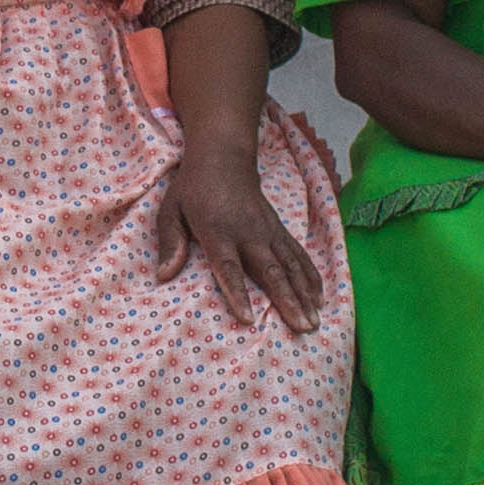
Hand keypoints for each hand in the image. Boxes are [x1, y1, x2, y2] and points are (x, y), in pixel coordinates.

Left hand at [156, 150, 322, 331]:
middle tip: (302, 327)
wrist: (223, 157)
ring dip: (305, 294)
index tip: (249, 318)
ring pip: (291, 265)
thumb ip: (170, 242)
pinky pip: (299, 254)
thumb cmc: (192, 189)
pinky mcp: (279, 228)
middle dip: (288, 300)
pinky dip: (311, 276)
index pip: (229, 266)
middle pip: (271, 270)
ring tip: (315, 321)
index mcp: (218, 230)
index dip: (238, 293)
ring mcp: (268, 230)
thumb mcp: (171, 210)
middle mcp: (248, 232)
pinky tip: (320, 298)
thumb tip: (163, 275)